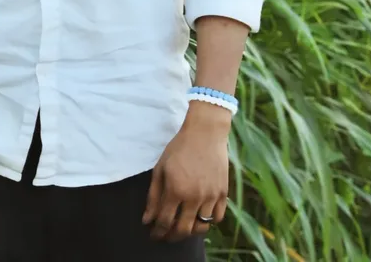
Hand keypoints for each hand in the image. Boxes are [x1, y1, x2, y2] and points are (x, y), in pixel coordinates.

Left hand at [142, 103, 231, 240]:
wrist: (205, 133)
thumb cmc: (179, 148)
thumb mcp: (160, 168)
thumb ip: (153, 195)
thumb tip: (147, 220)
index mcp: (175, 189)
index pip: (165, 221)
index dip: (157, 232)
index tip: (153, 235)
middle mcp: (194, 196)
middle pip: (183, 230)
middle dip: (171, 237)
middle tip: (165, 236)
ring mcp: (210, 196)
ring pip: (201, 227)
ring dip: (190, 231)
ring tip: (182, 226)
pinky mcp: (223, 193)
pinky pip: (217, 218)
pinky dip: (208, 221)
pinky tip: (199, 216)